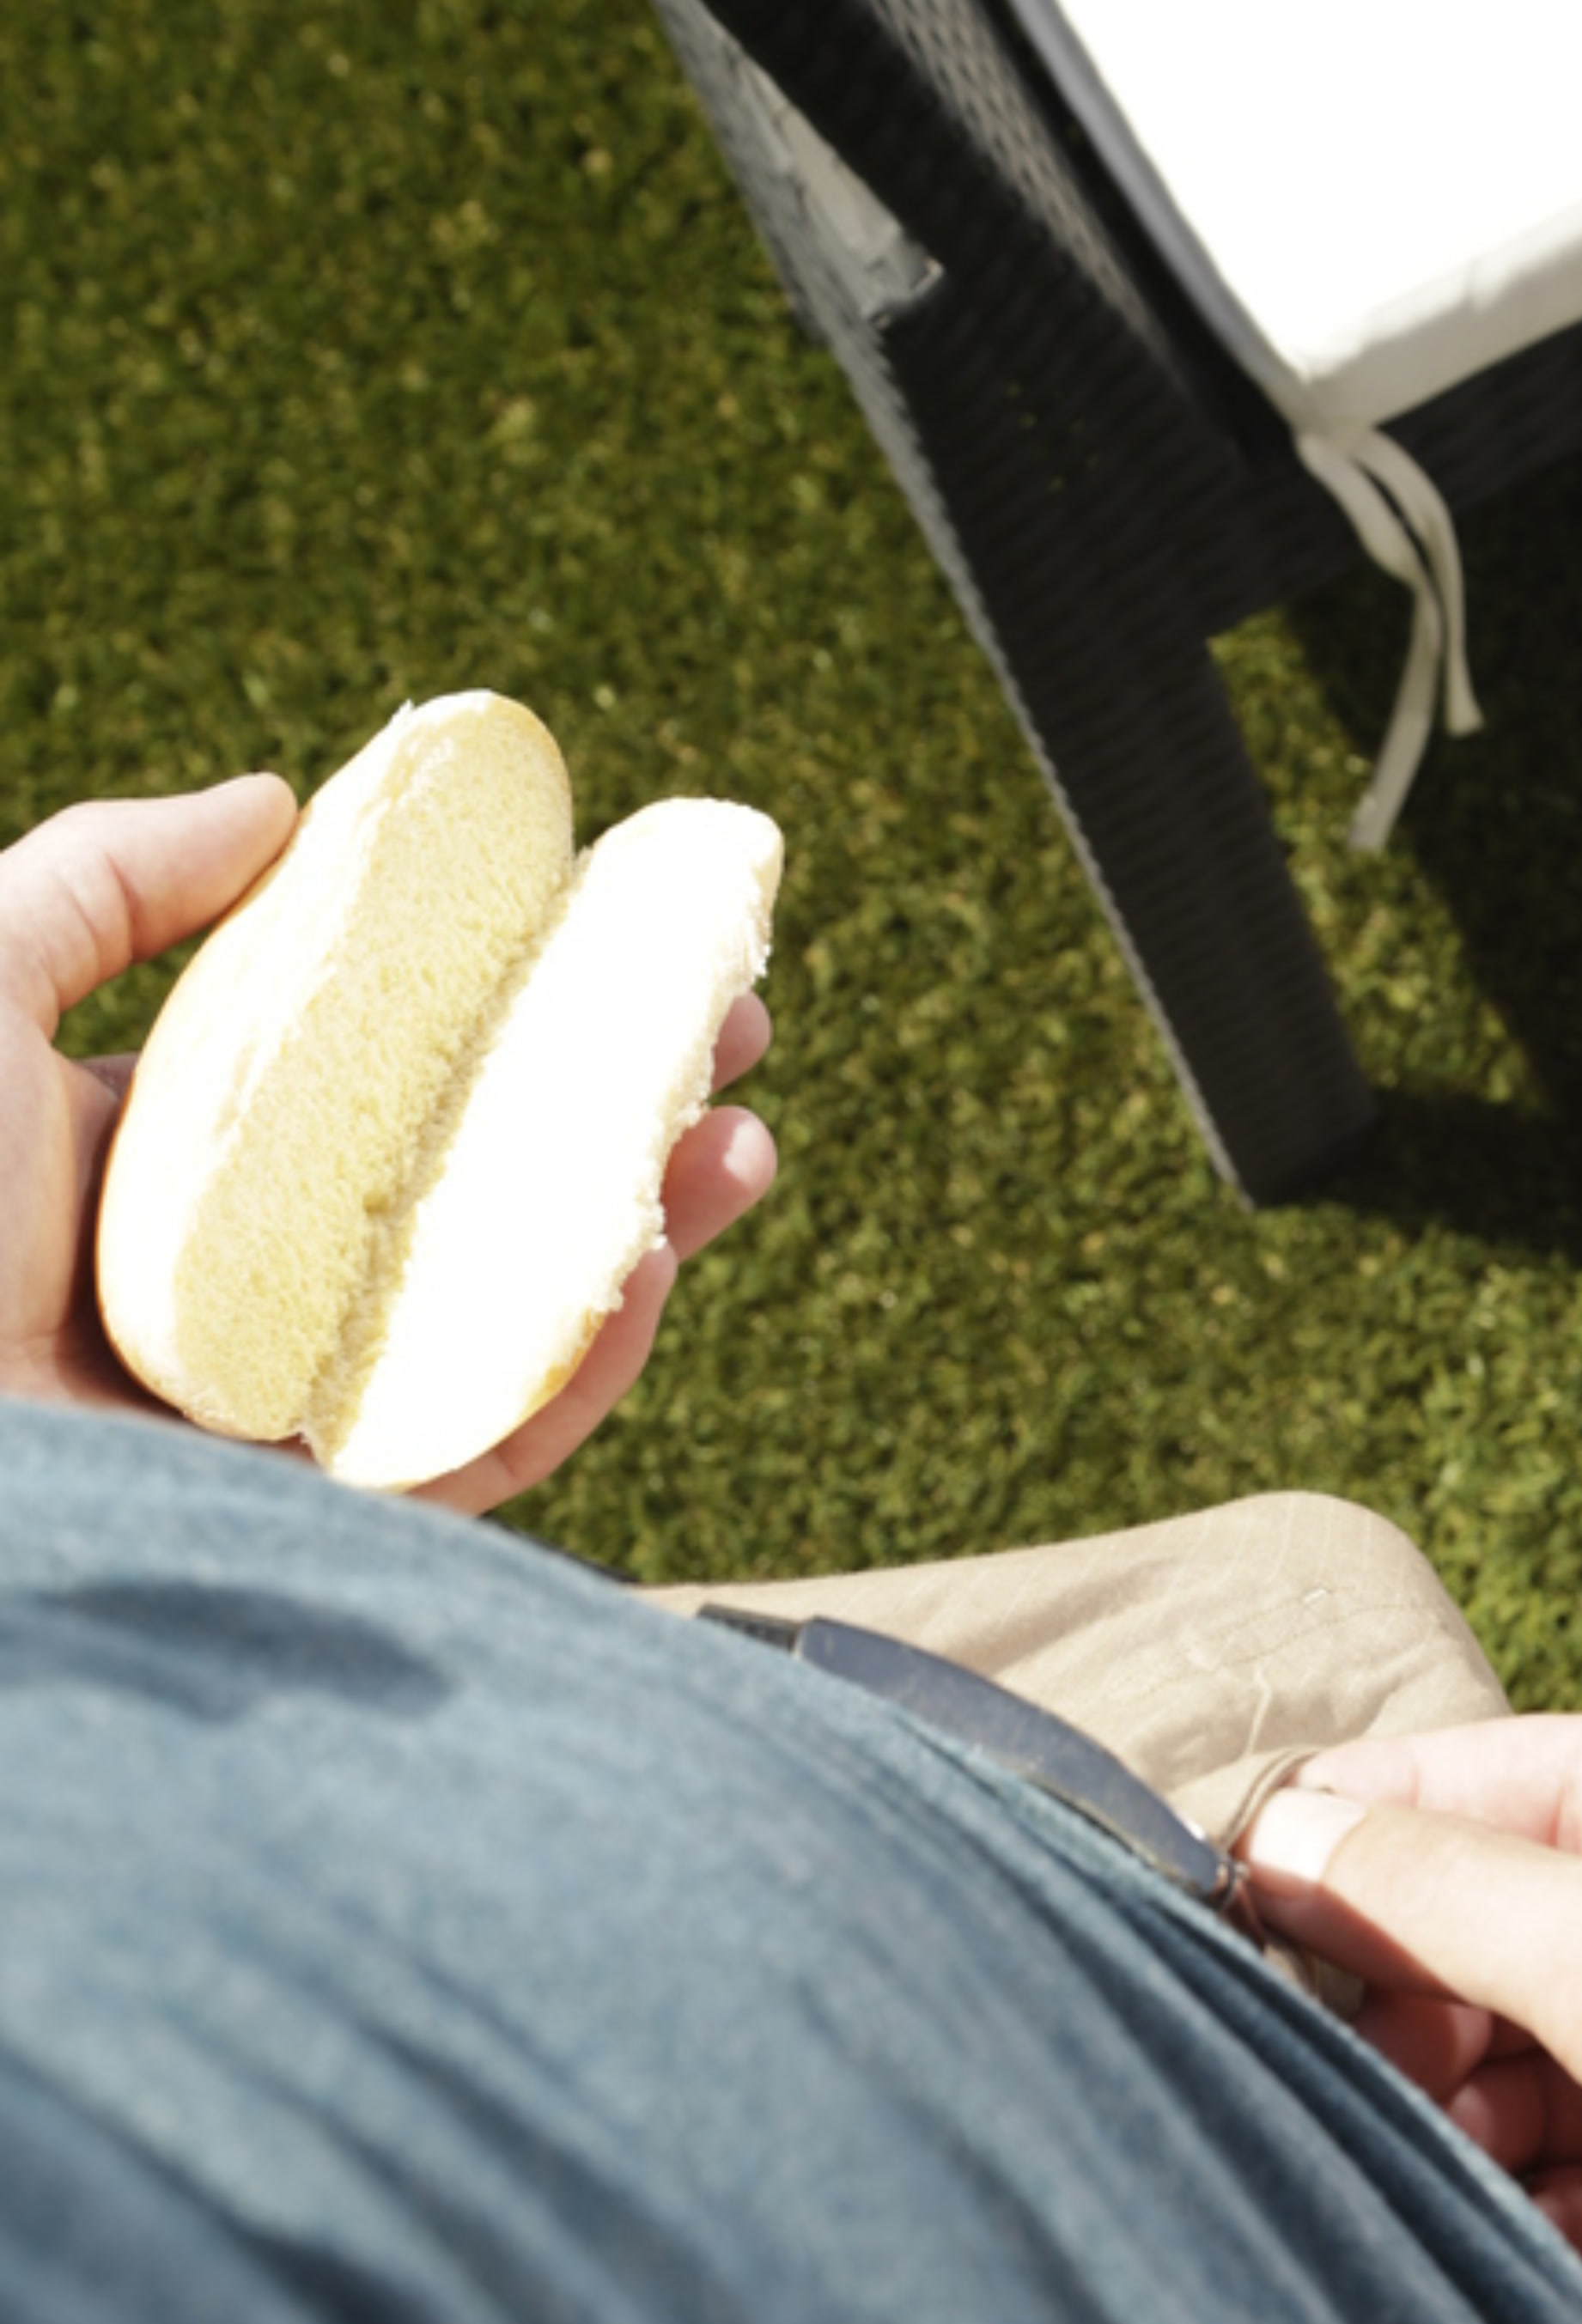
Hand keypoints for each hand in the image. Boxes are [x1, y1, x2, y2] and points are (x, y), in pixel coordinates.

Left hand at [0, 779, 776, 1514]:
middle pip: (468, 1195)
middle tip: (726, 1041)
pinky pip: (471, 1447)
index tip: (618, 940)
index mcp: (164, 1168)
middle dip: (612, 1116)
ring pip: (496, 1320)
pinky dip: (576, 1368)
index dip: (507, 1011)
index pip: (376, 1080)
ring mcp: (277, 1408)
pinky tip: (643, 1268)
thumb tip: (278, 799)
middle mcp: (236, 1287)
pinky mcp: (306, 1523)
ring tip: (736, 1146)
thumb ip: (102, 878)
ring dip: (638, 1233)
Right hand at [1242, 1718, 1581, 2323]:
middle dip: (1449, 1979)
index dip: (1425, 1798)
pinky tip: (1530, 2239)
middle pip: (1581, 1936)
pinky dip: (1558, 2216)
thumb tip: (1293, 1836)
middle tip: (1338, 2022)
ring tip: (1425, 2137)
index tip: (1279, 1834)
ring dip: (1488, 2107)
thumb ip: (1456, 1889)